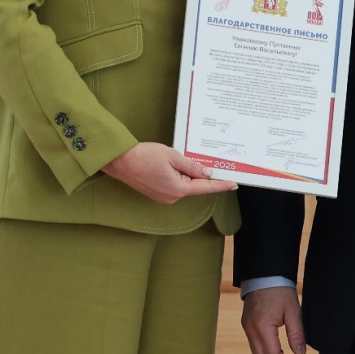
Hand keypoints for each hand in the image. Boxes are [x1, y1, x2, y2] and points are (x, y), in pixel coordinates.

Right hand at [101, 142, 237, 204]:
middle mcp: (172, 197)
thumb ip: (192, 166)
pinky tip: (175, 166)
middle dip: (201, 175)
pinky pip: (175, 186)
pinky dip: (179, 177)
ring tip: (183, 160)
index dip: (220, 185)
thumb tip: (207, 173)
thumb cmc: (144, 156)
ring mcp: (163, 197)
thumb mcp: (172, 156)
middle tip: (209, 162)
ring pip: (184, 185)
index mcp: (178, 189)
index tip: (233, 184)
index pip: (205, 187)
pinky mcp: (157, 194)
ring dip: (188, 175)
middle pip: (194, 186)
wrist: (120, 161)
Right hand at [241, 285, 306, 353]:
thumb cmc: (279, 290)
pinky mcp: (246, 324)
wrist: (264, 274)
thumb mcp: (293, 311)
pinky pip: (254, 345)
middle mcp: (251, 329)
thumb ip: (296, 334)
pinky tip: (276, 351)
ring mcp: (247, 327)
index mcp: (263, 327)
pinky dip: (265, 353)